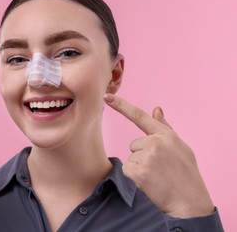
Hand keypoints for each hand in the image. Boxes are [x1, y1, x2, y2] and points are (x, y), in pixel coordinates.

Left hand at [104, 93, 213, 217]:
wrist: (189, 200)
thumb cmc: (185, 173)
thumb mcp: (180, 146)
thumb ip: (165, 127)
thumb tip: (156, 108)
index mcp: (165, 134)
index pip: (139, 116)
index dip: (121, 105)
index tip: (107, 96)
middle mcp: (155, 142)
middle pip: (134, 144)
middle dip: (143, 155)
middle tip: (160, 167)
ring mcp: (146, 156)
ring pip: (131, 157)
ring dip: (140, 167)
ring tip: (157, 175)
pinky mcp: (138, 171)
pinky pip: (127, 169)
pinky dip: (135, 176)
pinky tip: (150, 181)